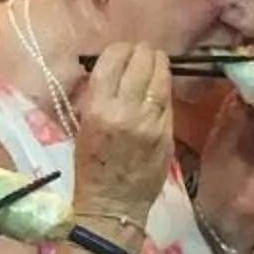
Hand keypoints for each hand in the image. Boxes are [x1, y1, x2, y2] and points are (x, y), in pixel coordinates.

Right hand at [68, 41, 172, 222]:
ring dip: (158, 64)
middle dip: (142, 52)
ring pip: (160, 76)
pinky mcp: (167, 132)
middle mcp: (125, 110)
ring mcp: (150, 121)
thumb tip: (115, 67)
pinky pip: (168, 99)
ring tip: (155, 61)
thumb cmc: (92, 166)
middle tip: (142, 53)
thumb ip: (100, 94)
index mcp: (97, 107)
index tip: (122, 50)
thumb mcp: (84, 124)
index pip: (114, 59)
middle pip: (141, 61)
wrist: (113, 204)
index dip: (121, 49)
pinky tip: (160, 87)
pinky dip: (164, 88)